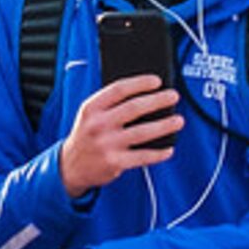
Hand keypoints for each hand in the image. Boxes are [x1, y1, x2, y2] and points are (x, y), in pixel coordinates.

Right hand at [59, 76, 180, 192]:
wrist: (70, 167)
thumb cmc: (87, 136)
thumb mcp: (90, 115)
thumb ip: (110, 104)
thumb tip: (145, 95)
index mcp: (91, 108)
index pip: (119, 89)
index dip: (140, 83)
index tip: (157, 81)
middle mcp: (98, 125)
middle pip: (134, 108)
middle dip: (158, 101)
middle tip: (173, 97)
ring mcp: (106, 144)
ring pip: (143, 132)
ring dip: (164, 125)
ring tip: (178, 121)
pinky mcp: (114, 163)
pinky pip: (142, 157)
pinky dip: (158, 153)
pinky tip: (169, 149)